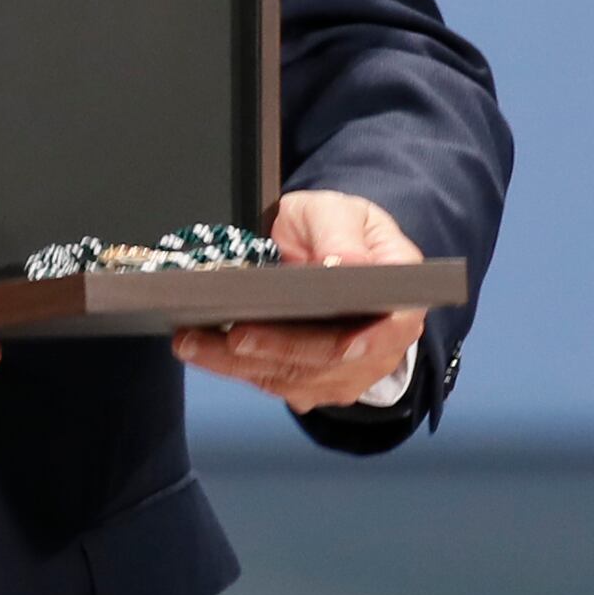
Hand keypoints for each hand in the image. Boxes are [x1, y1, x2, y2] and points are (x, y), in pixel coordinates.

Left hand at [173, 189, 427, 414]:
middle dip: (280, 350)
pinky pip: (272, 380)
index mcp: (399, 300)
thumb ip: (341, 235)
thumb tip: (344, 263)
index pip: (394, 330)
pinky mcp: (309, 381)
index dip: (369, 342)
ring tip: (194, 341)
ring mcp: (345, 371)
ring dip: (239, 363)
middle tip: (235, 336)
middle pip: (331, 361)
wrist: (319, 247)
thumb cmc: (336, 228)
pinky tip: (199, 348)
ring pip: (293, 377)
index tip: (344, 346)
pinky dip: (232, 366)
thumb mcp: (339, 213)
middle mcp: (378, 345)